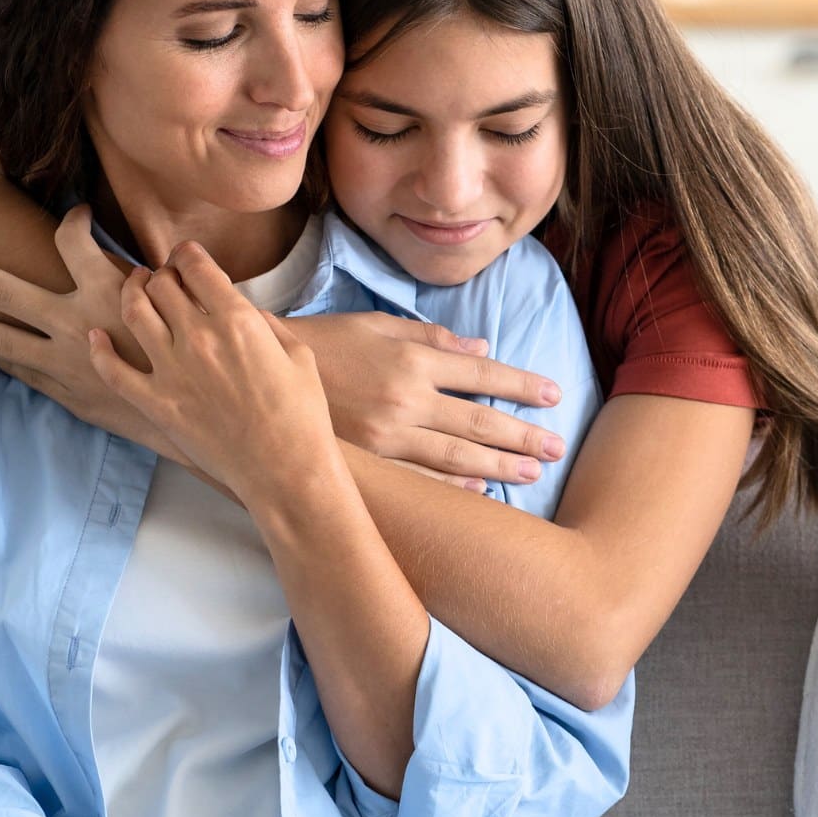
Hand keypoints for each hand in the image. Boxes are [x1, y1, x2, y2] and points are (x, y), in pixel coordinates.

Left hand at [0, 206, 188, 458]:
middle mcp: (74, 324)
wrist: (199, 421)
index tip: (77, 216)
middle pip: (8, 292)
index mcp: (106, 293)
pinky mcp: (67, 395)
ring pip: (3, 341)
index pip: (71, 240)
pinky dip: (9, 362)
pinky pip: (24, 375)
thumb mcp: (188, 308)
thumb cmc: (193, 359)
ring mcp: (64, 363)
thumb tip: (166, 262)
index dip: (73, 221)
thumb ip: (166, 282)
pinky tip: (3, 355)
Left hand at [88, 242, 337, 503]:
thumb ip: (269, 324)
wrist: (286, 470)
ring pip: (133, 312)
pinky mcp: (156, 403)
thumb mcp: (300, 355)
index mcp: (238, 320)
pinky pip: (113, 369)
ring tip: (135, 289)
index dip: (186, 253)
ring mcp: (172, 371)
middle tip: (162, 275)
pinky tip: (96, 337)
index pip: (197, 266)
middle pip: (162, 284)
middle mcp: (199, 338)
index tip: (185, 255)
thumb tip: (247, 311)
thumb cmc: (302, 415)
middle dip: (161, 273)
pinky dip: (99, 349)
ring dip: (131, 293)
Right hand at [289, 312, 566, 485]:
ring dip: (499, 467)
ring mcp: (386, 437)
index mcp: (410, 360)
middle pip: (478, 422)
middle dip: (522, 436)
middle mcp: (404, 400)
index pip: (481, 374)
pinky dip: (453, 488)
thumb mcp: (376, 326)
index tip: (552, 396)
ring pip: (456, 457)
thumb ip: (431, 338)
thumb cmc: (323, 344)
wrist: (260, 374)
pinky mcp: (368, 463)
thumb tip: (482, 350)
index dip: (521, 385)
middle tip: (557, 447)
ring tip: (532, 473)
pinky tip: (480, 490)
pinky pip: (420, 480)